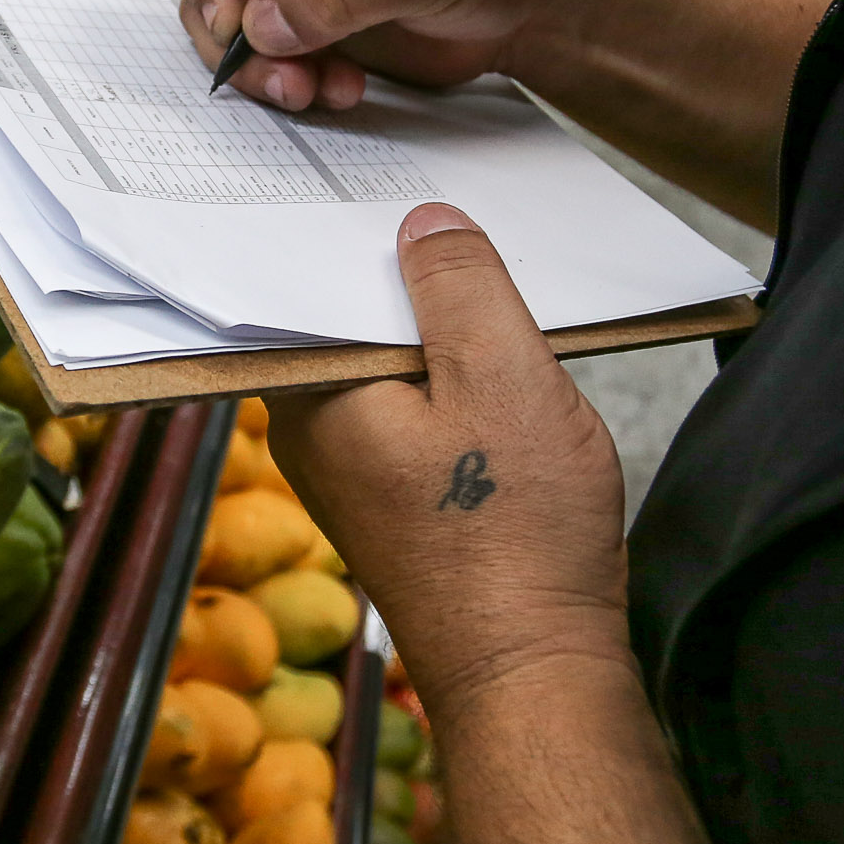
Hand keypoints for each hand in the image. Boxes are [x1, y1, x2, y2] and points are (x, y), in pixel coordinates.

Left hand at [266, 204, 631, 722]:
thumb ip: (461, 287)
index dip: (359, 224)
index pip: (312, 278)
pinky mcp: (395, 491)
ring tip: (500, 271)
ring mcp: (352, 465)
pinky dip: (454, 374)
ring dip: (441, 322)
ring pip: (390, 359)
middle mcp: (312, 430)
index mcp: (313, 394)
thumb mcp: (502, 378)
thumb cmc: (515, 537)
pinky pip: (415, 403)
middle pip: (353, 314)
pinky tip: (505, 354)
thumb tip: (424, 223)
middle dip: (406, 268)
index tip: (395, 173)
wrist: (532, 670)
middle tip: (462, 202)